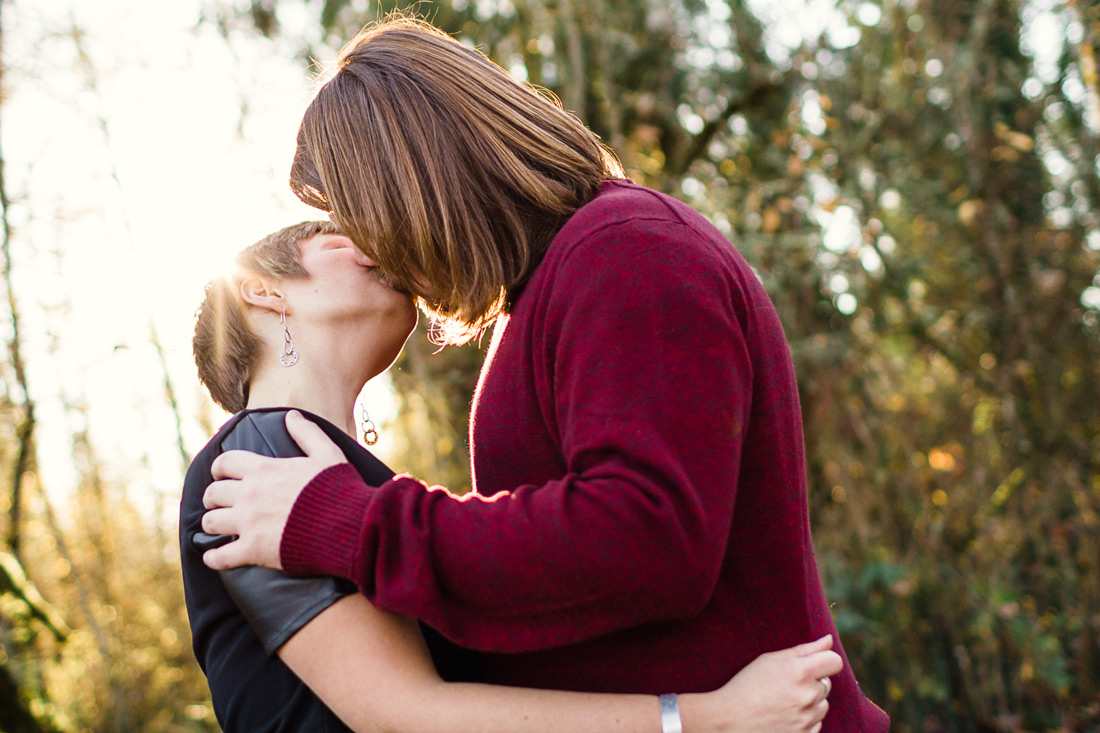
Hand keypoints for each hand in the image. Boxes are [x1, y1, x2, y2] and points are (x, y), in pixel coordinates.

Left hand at [201, 411, 346, 570]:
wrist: (347, 525)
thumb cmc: (339, 489)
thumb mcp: (327, 454)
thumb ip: (307, 433)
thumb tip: (292, 415)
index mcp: (264, 469)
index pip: (225, 462)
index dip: (220, 469)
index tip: (222, 475)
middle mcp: (249, 494)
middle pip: (212, 494)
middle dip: (213, 498)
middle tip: (220, 503)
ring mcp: (248, 523)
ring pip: (211, 523)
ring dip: (213, 525)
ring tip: (219, 528)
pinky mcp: (253, 550)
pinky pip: (220, 556)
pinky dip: (214, 558)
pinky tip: (213, 557)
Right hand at [682, 635, 842, 732]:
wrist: (729, 720)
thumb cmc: (747, 685)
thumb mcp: (771, 660)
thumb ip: (804, 650)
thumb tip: (829, 640)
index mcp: (799, 671)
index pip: (834, 661)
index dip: (825, 660)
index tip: (814, 664)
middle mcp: (807, 695)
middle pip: (827, 683)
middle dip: (812, 682)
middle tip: (786, 685)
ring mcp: (807, 719)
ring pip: (823, 704)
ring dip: (810, 702)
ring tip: (783, 702)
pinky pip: (817, 723)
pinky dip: (805, 719)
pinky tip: (784, 716)